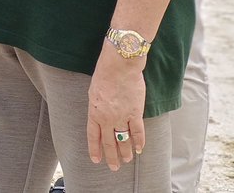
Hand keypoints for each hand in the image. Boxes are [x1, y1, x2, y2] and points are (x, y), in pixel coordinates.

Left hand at [86, 44, 146, 170]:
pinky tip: (140, 149)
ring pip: (123, 140)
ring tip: (126, 160)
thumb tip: (100, 116)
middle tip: (114, 167)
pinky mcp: (135, 113)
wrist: (119, 66)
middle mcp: (107, 118)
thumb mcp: (93, 92)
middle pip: (109, 142)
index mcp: (94, 112)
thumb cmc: (104, 74)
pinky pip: (138, 132)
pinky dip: (139, 142)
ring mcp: (121, 117)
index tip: (97, 160)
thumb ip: (97, 107)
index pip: (93, 136)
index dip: (95, 149)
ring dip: (125, 152)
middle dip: (111, 156)